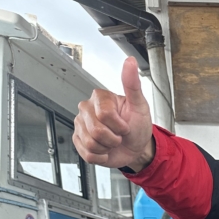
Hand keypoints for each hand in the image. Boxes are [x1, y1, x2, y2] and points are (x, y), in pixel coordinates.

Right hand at [73, 57, 154, 172]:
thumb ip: (132, 84)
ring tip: (111, 142)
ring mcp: (81, 125)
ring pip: (90, 144)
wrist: (136, 148)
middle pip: (96, 131)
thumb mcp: (139, 105)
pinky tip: (105, 149)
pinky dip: (100, 156)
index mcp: (99, 97)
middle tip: (118, 135)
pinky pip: (86, 153)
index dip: (119, 126)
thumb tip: (130, 61)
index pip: (104, 115)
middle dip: (113, 138)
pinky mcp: (78, 141)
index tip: (125, 125)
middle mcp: (87, 109)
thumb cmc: (138, 126)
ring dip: (107, 148)